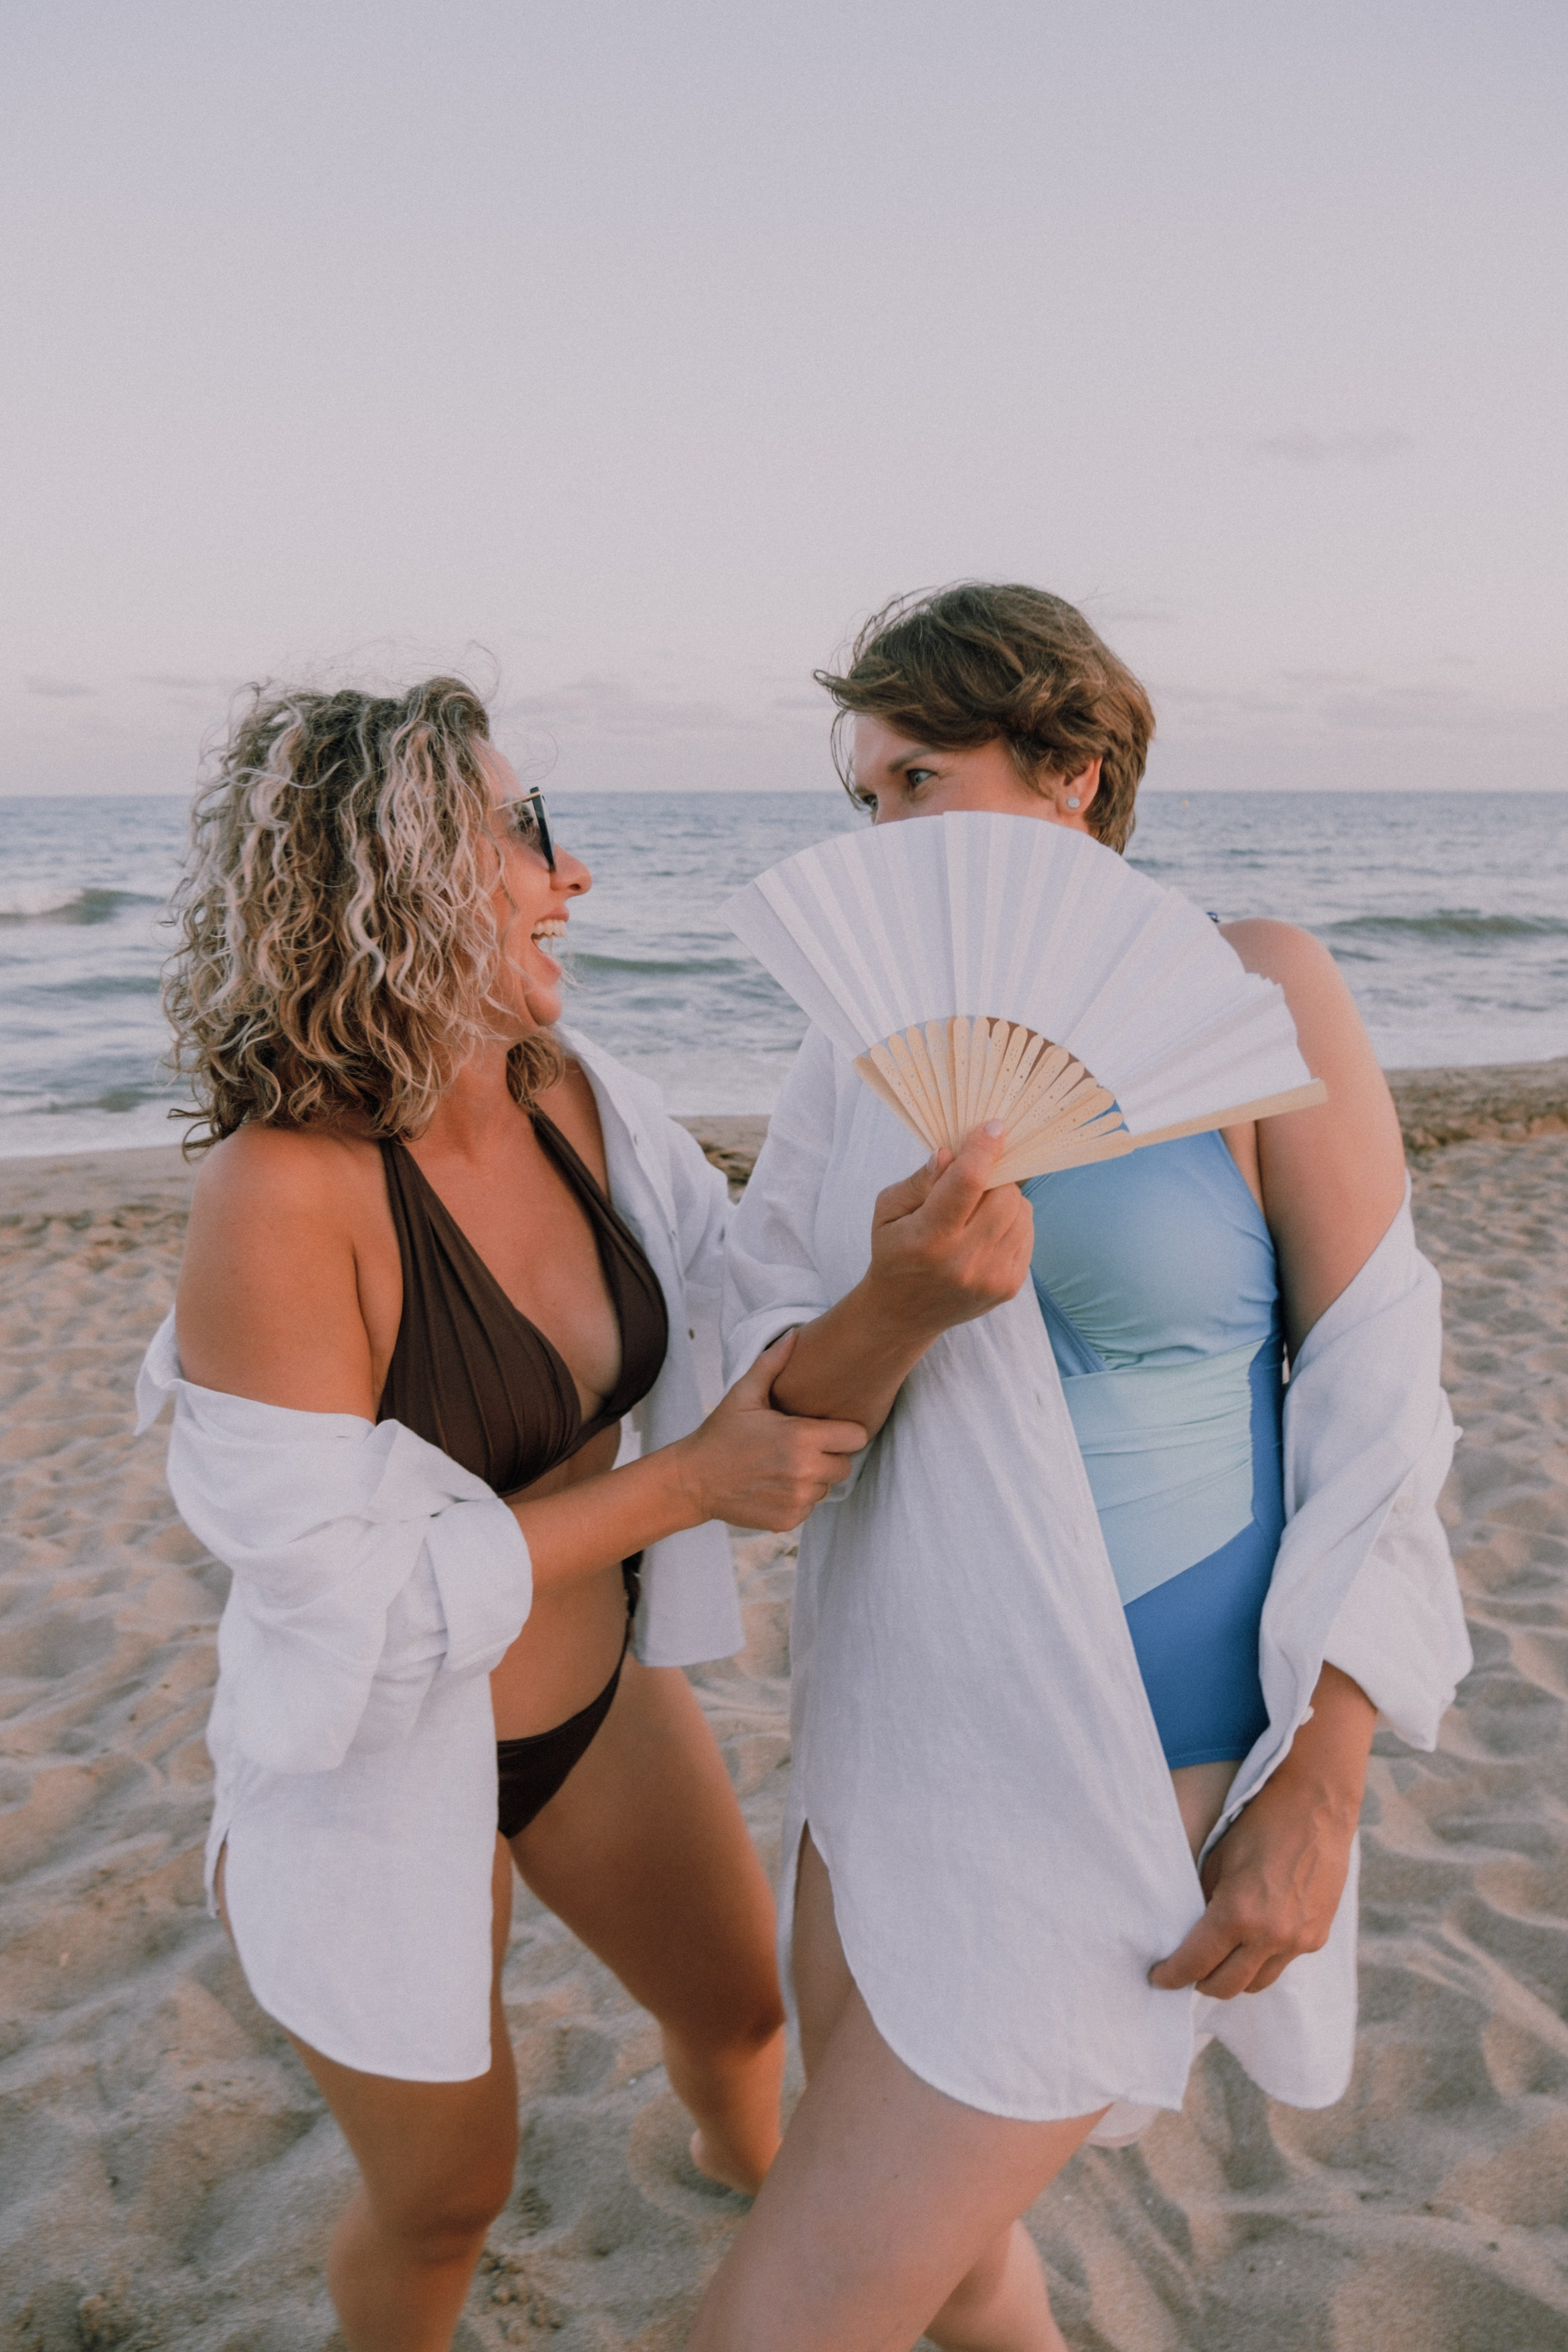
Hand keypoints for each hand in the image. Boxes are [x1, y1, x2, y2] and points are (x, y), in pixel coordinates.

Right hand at [676, 1331, 867, 1532]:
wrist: (693, 1480)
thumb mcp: (744, 1394)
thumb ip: (773, 1363)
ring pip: (827, 1487)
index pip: (856, 1437)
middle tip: (800, 1447)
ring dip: (813, 1478)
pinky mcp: (789, 1520)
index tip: (825, 1429)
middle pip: (845, 1464)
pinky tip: (774, 1484)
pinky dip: (797, 1498)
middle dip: (828, 1456)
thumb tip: (795, 1333)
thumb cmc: (721, 1433)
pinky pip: (810, 1507)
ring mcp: (798, 1499)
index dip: (843, 1432)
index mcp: (801, 1438)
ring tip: (783, 1465)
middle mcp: (805, 1471)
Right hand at [865, 1125, 1034, 1342]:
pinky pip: (1027, 1232)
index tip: (993, 1127)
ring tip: (977, 1209)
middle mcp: (963, 1262)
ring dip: (1004, 1199)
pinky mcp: (1009, 1286)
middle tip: (976, 1179)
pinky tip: (987, 1229)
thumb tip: (950, 1153)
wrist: (904, 1313)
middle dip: (994, 1177)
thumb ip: (920, 1180)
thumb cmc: (894, 1252)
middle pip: (1004, 1195)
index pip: (967, 1183)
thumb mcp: (888, 1211)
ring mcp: (991, 1277)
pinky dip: (1011, 1221)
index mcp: (928, 1239)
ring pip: (1021, 1211)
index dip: (983, 1149)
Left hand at [1148, 1762, 1359, 1999]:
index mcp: (1238, 1914)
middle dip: (1201, 1982)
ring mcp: (1298, 1940)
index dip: (1172, 1975)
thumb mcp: (1218, 1861)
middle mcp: (1270, 1936)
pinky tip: (1254, 1939)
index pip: (1196, 1963)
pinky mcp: (1318, 1937)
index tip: (1159, 1978)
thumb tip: (1190, 1933)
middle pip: (1227, 1986)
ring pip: (1257, 1983)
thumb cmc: (1260, 1824)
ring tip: (1220, 1960)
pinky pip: (1282, 1962)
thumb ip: (1204, 1902)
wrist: (1316, 1806)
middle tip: (1187, 1971)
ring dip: (1235, 1977)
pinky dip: (1263, 1959)